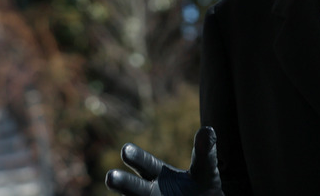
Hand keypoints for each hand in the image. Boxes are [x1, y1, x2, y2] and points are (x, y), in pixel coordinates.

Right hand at [105, 126, 223, 195]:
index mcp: (160, 175)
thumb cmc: (203, 188)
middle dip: (123, 183)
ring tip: (114, 182)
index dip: (137, 158)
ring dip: (127, 193)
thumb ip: (205, 152)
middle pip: (134, 188)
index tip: (126, 149)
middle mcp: (151, 192)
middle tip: (110, 176)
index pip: (146, 165)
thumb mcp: (206, 170)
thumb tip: (208, 130)